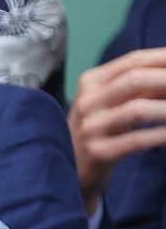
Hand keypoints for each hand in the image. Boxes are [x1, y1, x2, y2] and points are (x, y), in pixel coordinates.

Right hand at [69, 47, 165, 214]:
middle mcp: (87, 101)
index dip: (165, 58)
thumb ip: (142, 88)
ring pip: (137, 109)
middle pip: (135, 79)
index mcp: (91, 82)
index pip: (134, 60)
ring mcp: (90, 127)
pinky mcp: (97, 152)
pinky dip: (162, 134)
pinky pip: (136, 140)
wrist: (73, 169)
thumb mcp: (114, 104)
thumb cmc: (101, 131)